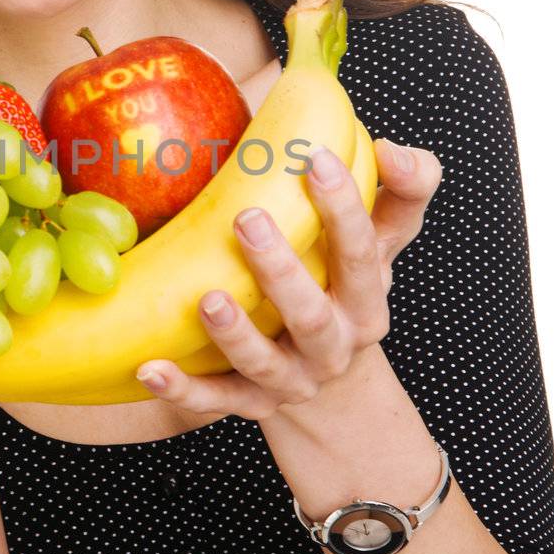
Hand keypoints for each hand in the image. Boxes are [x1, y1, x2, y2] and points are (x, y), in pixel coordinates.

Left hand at [134, 138, 442, 424]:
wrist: (332, 375)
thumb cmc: (344, 282)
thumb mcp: (382, 239)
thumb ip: (403, 188)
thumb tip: (391, 149)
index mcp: (366, 299)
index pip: (363, 254)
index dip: (345, 209)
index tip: (316, 159)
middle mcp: (333, 345)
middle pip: (311, 315)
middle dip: (282, 272)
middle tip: (248, 220)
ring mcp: (291, 380)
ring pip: (265, 364)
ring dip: (236, 335)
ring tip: (209, 299)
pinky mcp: (250, 405)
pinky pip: (214, 401)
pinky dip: (183, 390)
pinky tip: (150, 369)